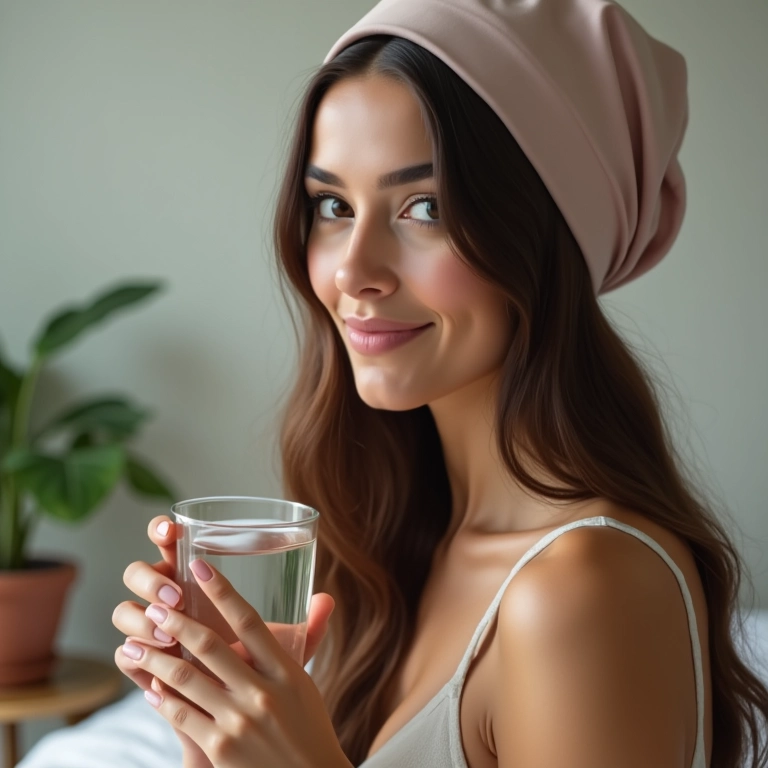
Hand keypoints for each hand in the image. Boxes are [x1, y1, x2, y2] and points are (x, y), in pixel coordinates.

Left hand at [116, 557, 350, 767]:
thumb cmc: (310, 729)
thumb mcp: (308, 683)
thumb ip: (305, 641)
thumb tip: (324, 597)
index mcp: (286, 671)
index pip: (250, 620)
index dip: (222, 591)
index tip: (200, 568)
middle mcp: (263, 692)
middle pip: (211, 646)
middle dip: (177, 622)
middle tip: (155, 606)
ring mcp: (240, 722)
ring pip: (187, 679)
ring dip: (156, 658)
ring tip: (136, 644)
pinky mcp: (221, 749)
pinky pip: (183, 715)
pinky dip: (163, 698)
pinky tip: (150, 687)